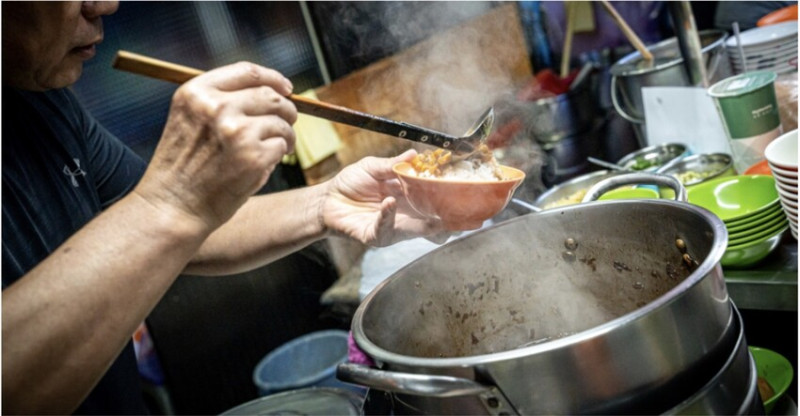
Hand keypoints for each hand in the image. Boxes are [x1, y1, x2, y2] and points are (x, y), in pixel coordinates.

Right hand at [134, 62, 296, 230]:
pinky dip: (280, 155)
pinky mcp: (253, 157)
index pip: (247, 72)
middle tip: (287, 124)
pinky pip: (281, 146)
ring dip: (286, 135)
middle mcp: (216, 107)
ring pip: (281, 122)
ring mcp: (236, 131)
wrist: (171, 207)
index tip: (286, 89)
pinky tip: (265, 164)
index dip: (273, 78)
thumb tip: (271, 93)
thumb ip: (221, 102)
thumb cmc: (183, 169)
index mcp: (196, 93)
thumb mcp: (189, 120)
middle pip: (270, 95)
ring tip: (278, 148)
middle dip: (286, 109)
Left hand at [322, 150, 445, 246]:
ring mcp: (393, 227)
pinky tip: (389, 201)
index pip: (434, 199)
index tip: (459, 187)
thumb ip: (393, 164)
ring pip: (417, 230)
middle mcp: (406, 215)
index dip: (447, 196)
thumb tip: (415, 154)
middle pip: (434, 220)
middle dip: (446, 216)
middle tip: (456, 205)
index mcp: (408, 197)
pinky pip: (385, 228)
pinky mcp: (376, 236)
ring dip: (426, 221)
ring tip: (432, 210)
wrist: (327, 200)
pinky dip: (388, 215)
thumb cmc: (351, 184)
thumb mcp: (372, 167)